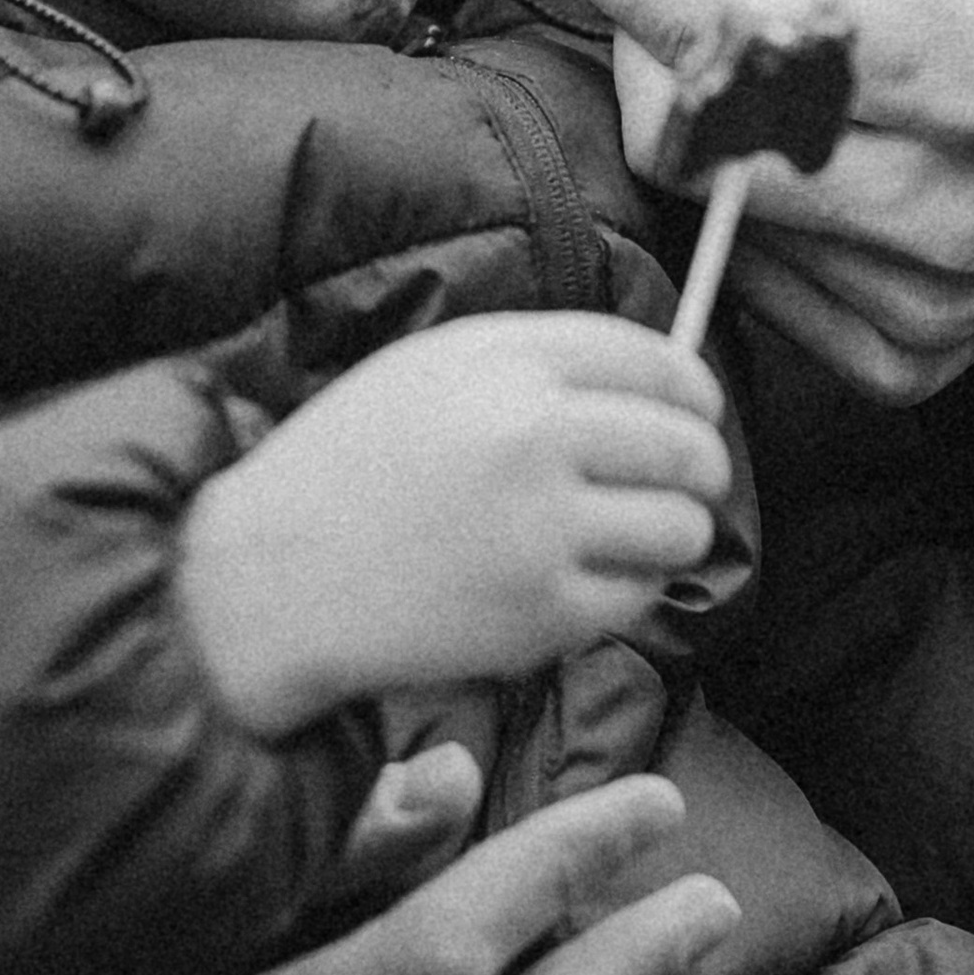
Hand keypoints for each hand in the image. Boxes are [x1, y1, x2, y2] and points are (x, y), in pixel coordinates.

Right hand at [178, 314, 732, 735]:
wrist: (268, 577)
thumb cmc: (348, 468)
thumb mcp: (429, 371)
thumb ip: (536, 363)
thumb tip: (656, 376)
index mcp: (504, 363)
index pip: (654, 361)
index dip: (694, 388)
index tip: (700, 409)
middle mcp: (531, 436)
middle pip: (684, 444)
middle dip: (705, 466)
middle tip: (695, 484)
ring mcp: (540, 529)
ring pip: (681, 527)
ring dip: (676, 533)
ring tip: (643, 537)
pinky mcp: (540, 613)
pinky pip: (638, 597)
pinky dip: (628, 591)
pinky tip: (586, 581)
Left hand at [471, 0, 973, 401]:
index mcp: (938, 64)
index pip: (703, 24)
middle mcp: (932, 203)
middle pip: (679, 138)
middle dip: (661, 42)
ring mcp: (916, 300)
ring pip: (708, 212)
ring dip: (712, 123)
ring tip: (800, 65)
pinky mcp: (903, 360)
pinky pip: (754, 284)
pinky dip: (755, 203)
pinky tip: (823, 152)